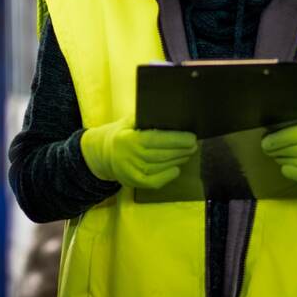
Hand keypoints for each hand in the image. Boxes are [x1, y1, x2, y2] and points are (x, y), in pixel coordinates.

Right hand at [81, 116, 197, 189]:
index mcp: (128, 139)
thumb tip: (169, 114)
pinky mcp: (133, 182)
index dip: (176, 139)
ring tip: (188, 153)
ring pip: (160, 167)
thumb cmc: (121, 134)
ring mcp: (131, 171)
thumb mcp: (128, 122)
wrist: (102, 153)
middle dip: (181, 150)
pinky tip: (176, 169)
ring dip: (178, 160)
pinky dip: (167, 176)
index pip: (156, 139)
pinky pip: (154, 182)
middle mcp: (129, 156)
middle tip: (194, 145)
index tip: (191, 137)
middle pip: (162, 155)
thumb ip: (144, 119)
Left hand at [261, 115, 296, 186]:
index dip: (277, 139)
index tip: (265, 142)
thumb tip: (283, 120)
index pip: (294, 135)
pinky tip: (285, 169)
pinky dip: (295, 174)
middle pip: (294, 150)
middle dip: (276, 150)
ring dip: (283, 159)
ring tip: (275, 156)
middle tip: (267, 149)